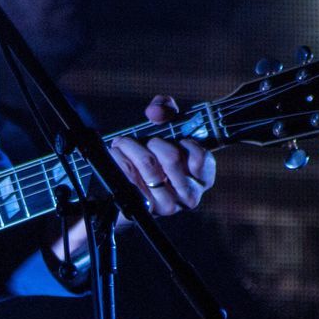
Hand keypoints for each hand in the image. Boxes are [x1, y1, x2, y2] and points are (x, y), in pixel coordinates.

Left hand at [108, 94, 215, 216]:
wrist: (126, 190)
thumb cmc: (152, 156)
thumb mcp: (164, 128)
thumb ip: (165, 109)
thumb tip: (156, 112)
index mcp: (203, 178)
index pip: (202, 158)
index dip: (185, 143)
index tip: (174, 139)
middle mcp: (190, 195)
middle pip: (172, 157)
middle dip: (152, 141)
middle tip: (142, 139)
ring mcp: (168, 205)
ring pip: (149, 165)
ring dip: (131, 147)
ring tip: (122, 143)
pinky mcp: (146, 209)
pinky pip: (130, 177)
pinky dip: (120, 160)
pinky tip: (116, 154)